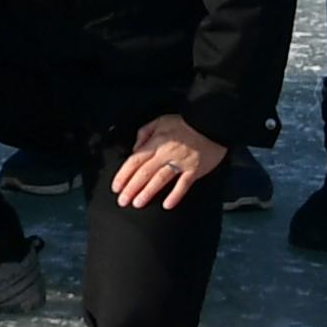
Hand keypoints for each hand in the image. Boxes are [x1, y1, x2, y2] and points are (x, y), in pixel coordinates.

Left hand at [110, 114, 228, 211]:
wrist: (210, 123)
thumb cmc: (184, 123)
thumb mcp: (159, 120)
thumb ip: (144, 133)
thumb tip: (135, 148)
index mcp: (155, 142)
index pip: (135, 161)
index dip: (123, 175)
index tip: (116, 187)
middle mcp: (165, 154)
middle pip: (144, 173)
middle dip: (131, 188)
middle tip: (122, 201)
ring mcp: (180, 163)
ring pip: (160, 180)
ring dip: (147, 193)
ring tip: (137, 203)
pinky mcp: (195, 170)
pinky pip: (183, 185)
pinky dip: (175, 196)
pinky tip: (167, 205)